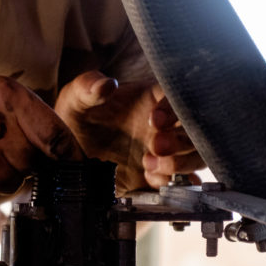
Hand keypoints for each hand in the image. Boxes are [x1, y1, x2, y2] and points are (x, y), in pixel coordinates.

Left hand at [54, 71, 204, 191]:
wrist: (68, 156)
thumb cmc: (76, 118)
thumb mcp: (75, 99)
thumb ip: (87, 88)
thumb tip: (106, 84)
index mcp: (153, 98)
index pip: (179, 96)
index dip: (174, 108)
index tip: (155, 120)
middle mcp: (166, 124)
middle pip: (197, 128)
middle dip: (182, 139)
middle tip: (156, 146)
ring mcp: (166, 150)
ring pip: (196, 154)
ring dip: (181, 162)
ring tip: (149, 165)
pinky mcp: (160, 174)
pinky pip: (182, 180)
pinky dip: (172, 181)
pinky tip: (149, 179)